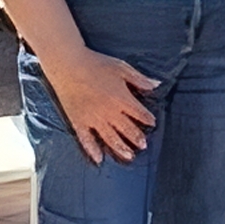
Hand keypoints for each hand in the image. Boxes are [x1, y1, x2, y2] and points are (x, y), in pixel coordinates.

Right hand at [47, 46, 158, 162]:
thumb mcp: (122, 68)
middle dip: (137, 138)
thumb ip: (140, 79)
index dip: (147, 118)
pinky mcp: (78, 122)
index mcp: (122, 99)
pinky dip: (93, 150)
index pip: (139, 113)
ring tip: (130, 156)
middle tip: (143, 145)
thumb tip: (157, 84)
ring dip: (121, 148)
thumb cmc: (96, 64)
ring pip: (110, 138)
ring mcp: (93, 119)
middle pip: (127, 129)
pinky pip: (86, 140)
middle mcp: (109, 112)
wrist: (67, 65)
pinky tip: (99, 160)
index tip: (152, 122)